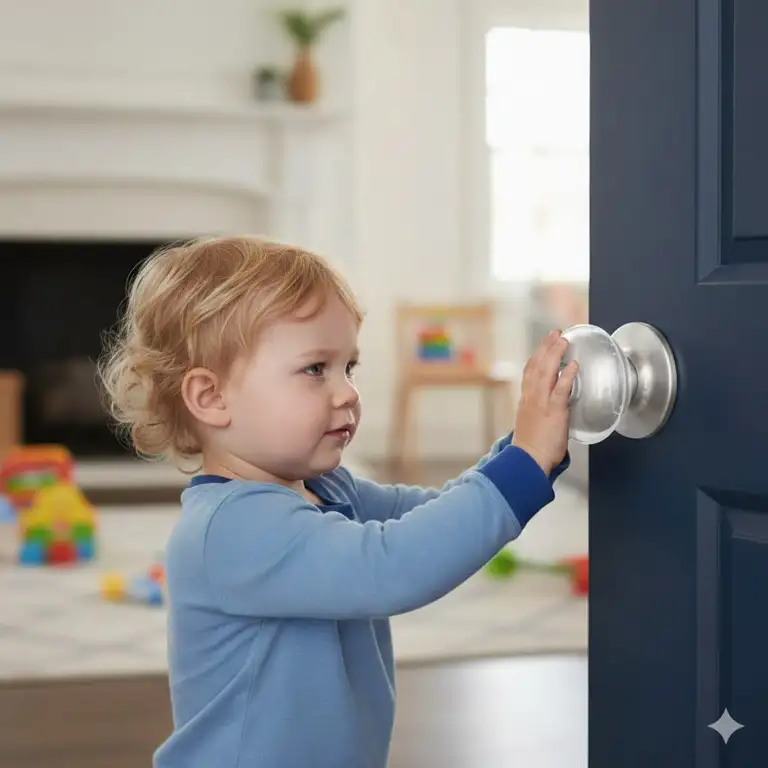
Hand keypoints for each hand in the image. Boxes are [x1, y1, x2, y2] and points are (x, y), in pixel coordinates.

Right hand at [511, 330, 577, 475]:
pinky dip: (567, 375)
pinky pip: (561, 389)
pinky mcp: (553, 411)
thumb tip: (550, 409)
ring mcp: (541, 403)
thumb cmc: (531, 449)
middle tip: (555, 333)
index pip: (529, 372)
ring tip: (563, 340)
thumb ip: (539, 412)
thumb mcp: (530, 424)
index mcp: (526, 400)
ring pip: (546, 372)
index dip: (537, 356)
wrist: (527, 460)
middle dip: (546, 347)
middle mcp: (531, 398)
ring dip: (555, 354)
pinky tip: (573, 365)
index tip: (544, 345)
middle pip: (537, 366)